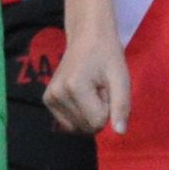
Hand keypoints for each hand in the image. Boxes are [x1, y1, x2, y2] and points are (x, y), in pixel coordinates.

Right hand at [45, 22, 130, 137]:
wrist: (86, 37)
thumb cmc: (107, 55)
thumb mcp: (121, 78)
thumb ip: (121, 106)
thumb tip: (120, 133)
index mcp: (74, 87)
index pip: (98, 121)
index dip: (109, 109)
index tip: (107, 89)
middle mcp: (56, 94)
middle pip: (87, 127)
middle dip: (99, 113)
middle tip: (100, 90)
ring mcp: (49, 98)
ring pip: (78, 127)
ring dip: (90, 114)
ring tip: (92, 92)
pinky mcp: (47, 100)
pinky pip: (68, 123)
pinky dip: (79, 115)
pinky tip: (82, 96)